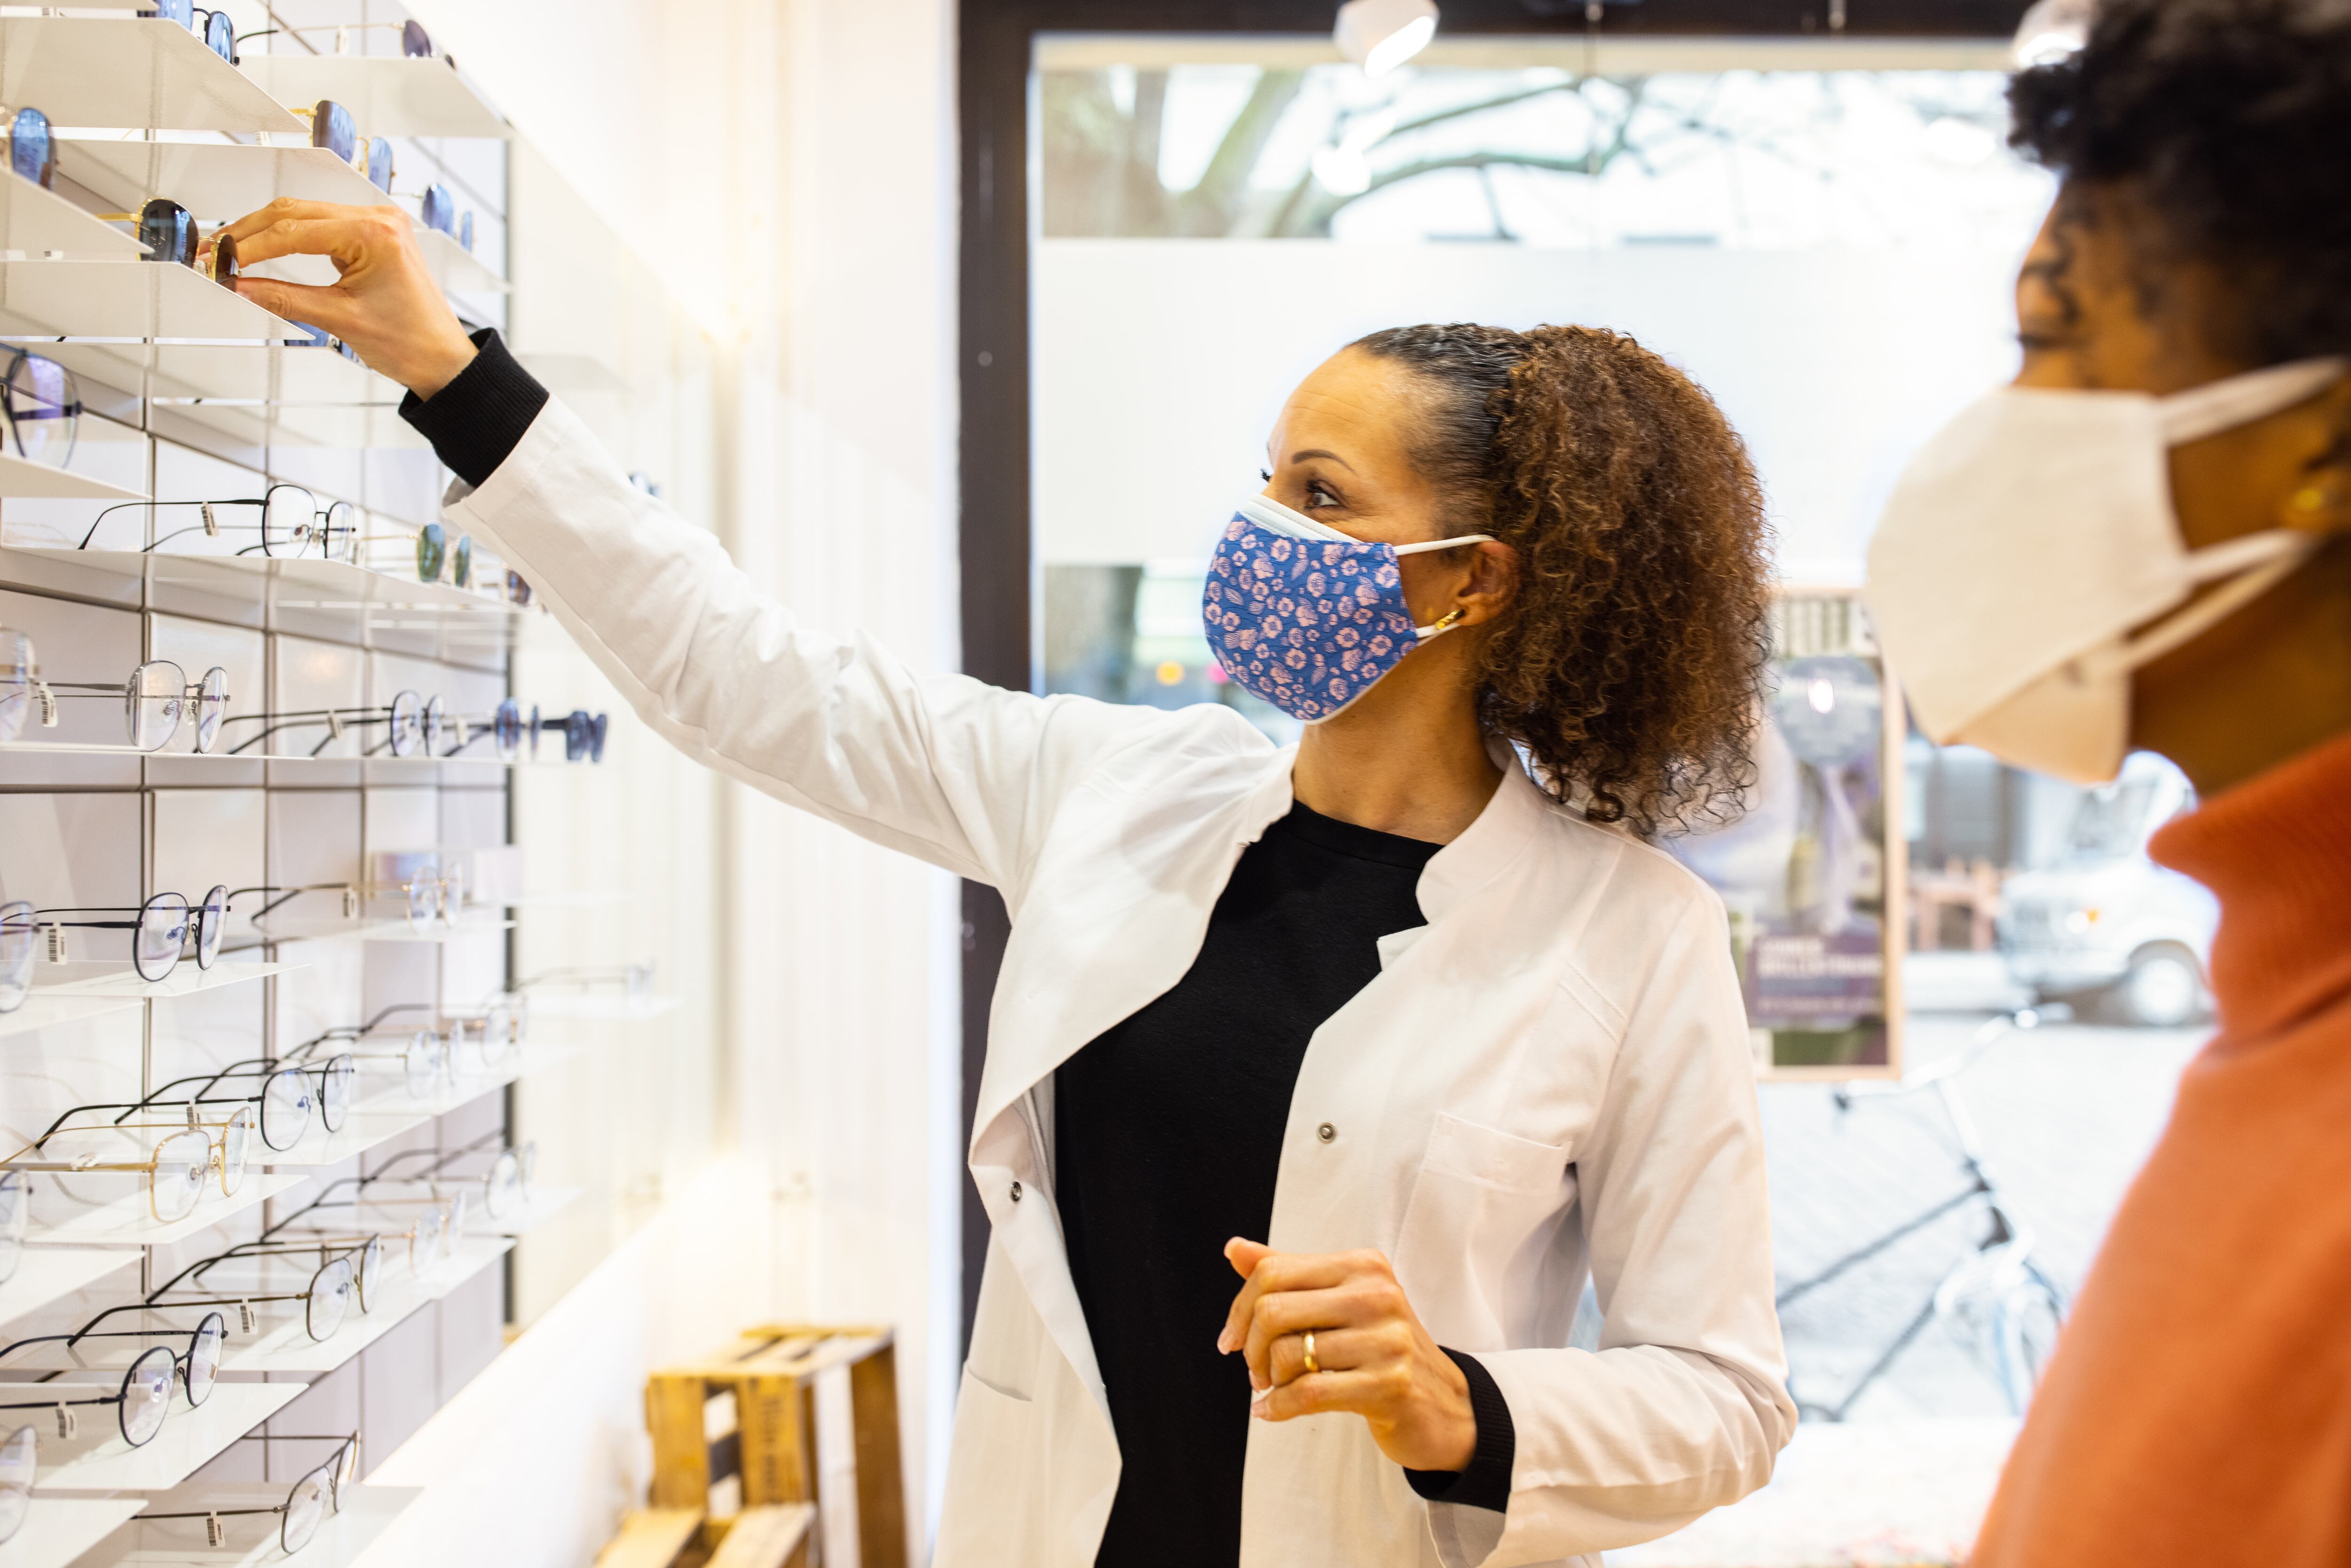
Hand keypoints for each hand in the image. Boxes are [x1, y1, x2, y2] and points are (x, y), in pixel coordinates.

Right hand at [208, 199, 478, 397]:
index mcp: (375, 233)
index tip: (218, 262)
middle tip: (214, 254)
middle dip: (249, 233)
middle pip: (293, 213)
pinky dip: (288, 237)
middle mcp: (377, 218)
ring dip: (264, 232)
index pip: (293, 231)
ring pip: (302, 215)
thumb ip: (283, 298)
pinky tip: (264, 249)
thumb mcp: (339, 320)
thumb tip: (238, 285)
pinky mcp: (372, 235)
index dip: (249, 247)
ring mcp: (376, 223)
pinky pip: (320, 226)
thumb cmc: (411, 343)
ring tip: (231, 253)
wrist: (443, 359)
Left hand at [1217, 1238, 1476, 1472]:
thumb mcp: (1338, 1301)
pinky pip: (1307, 1393)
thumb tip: (1234, 1248)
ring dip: (1268, 1380)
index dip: (1239, 1309)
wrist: (1443, 1404)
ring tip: (1275, 1388)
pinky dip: (1277, 1407)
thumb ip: (1288, 1273)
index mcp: (1362, 1265)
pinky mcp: (1389, 1384)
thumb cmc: (1379, 1348)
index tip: (1230, 1340)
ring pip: (1288, 1354)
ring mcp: (1387, 1339)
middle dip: (1250, 1348)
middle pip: (1273, 1311)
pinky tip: (1269, 1412)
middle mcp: (1377, 1294)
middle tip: (1256, 1371)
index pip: (1273, 1272)